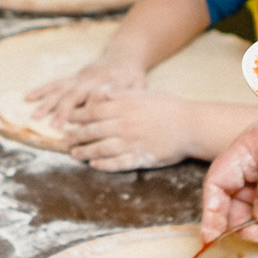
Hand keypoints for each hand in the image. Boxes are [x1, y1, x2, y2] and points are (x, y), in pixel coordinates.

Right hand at [26, 58, 145, 126]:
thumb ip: (131, 94)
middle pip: (74, 96)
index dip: (90, 113)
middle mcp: (89, 82)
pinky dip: (41, 90)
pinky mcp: (71, 79)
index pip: (97, 100)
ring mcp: (78, 80)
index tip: (83, 128)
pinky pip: (54, 84)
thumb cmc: (132, 78)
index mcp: (106, 85)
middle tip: (54, 126)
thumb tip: (119, 102)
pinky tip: (28, 98)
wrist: (122, 58)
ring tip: (35, 116)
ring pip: (60, 90)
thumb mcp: (138, 86)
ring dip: (47, 103)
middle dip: (64, 111)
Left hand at [59, 89, 192, 170]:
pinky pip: (117, 163)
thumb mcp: (144, 94)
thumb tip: (101, 93)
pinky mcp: (141, 158)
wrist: (192, 125)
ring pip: (101, 148)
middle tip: (64, 139)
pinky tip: (93, 164)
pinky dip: (103, 164)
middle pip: (92, 131)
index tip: (68, 120)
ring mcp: (132, 143)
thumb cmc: (169, 107)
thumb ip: (121, 94)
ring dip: (84, 152)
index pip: (93, 112)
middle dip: (76, 135)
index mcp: (125, 107)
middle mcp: (125, 125)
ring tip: (74, 153)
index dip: (77, 117)